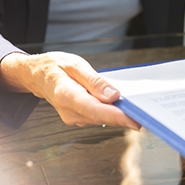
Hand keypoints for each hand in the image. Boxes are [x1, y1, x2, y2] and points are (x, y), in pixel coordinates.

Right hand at [0, 52, 140, 128]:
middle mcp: (69, 111)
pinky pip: (99, 116)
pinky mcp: (79, 118)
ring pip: (102, 119)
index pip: (95, 110)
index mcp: (66, 95)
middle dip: (124, 117)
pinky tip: (122, 106)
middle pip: (102, 117)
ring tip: (138, 109)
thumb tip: (114, 95)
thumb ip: (95, 81)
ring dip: (120, 115)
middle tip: (147, 115)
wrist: (37, 76)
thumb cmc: (55, 67)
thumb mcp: (75, 65)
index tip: (135, 120)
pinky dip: (111, 112)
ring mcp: (73, 118)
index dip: (116, 117)